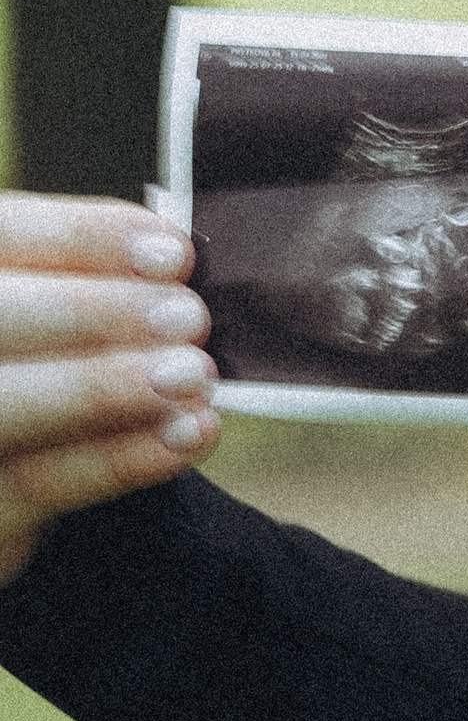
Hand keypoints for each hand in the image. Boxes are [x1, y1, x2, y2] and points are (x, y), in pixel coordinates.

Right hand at [0, 197, 218, 587]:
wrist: (10, 478)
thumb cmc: (42, 378)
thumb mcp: (52, 327)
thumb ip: (87, 287)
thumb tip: (170, 257)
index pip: (0, 236)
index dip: (80, 237)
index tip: (171, 251)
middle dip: (94, 312)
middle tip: (188, 316)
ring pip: (9, 400)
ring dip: (109, 385)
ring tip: (194, 374)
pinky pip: (40, 483)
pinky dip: (120, 457)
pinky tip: (186, 435)